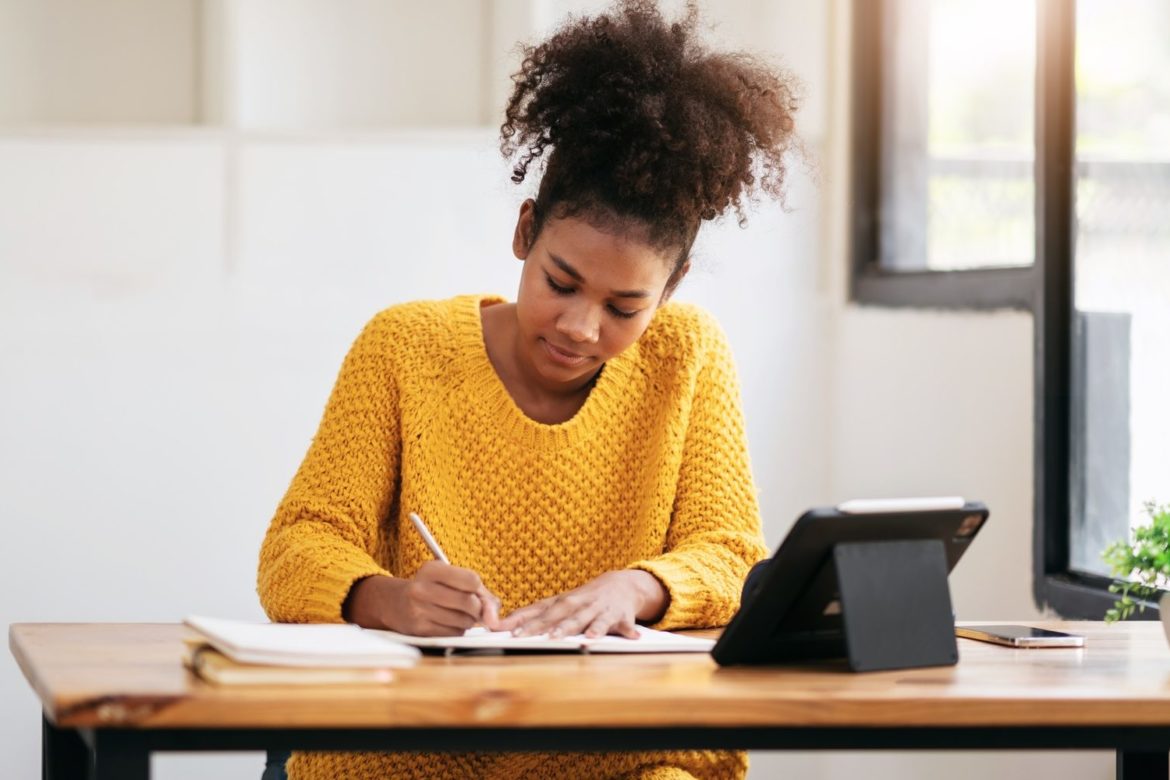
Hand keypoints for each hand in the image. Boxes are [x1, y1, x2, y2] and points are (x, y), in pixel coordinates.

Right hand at [343, 563, 501, 635]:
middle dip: (476, 608)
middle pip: (470, 603)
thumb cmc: (432, 589)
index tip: (472, 590)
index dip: (477, 588)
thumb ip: (480, 593)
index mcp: (431, 570)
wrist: (396, 604)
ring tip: (455, 613)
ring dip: (467, 621)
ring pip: (464, 622)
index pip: (472, 580)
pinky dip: (457, 630)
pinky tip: (446, 623)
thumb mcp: (451, 580)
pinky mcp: (420, 630)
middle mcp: (422, 589)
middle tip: (468, 606)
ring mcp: (419, 611)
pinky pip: (454, 634)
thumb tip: (494, 618)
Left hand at [497, 570, 667, 639]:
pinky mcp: (621, 616)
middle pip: (564, 616)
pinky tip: (630, 636)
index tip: (511, 633)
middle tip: (543, 638)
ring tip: (584, 640)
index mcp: (562, 602)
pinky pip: (624, 624)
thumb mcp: (557, 603)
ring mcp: (600, 609)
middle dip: (553, 627)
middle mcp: (580, 604)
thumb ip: (530, 614)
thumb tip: (499, 624)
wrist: (621, 584)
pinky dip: (627, 630)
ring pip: (592, 620)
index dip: (526, 622)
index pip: (540, 612)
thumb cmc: (582, 599)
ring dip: (588, 629)